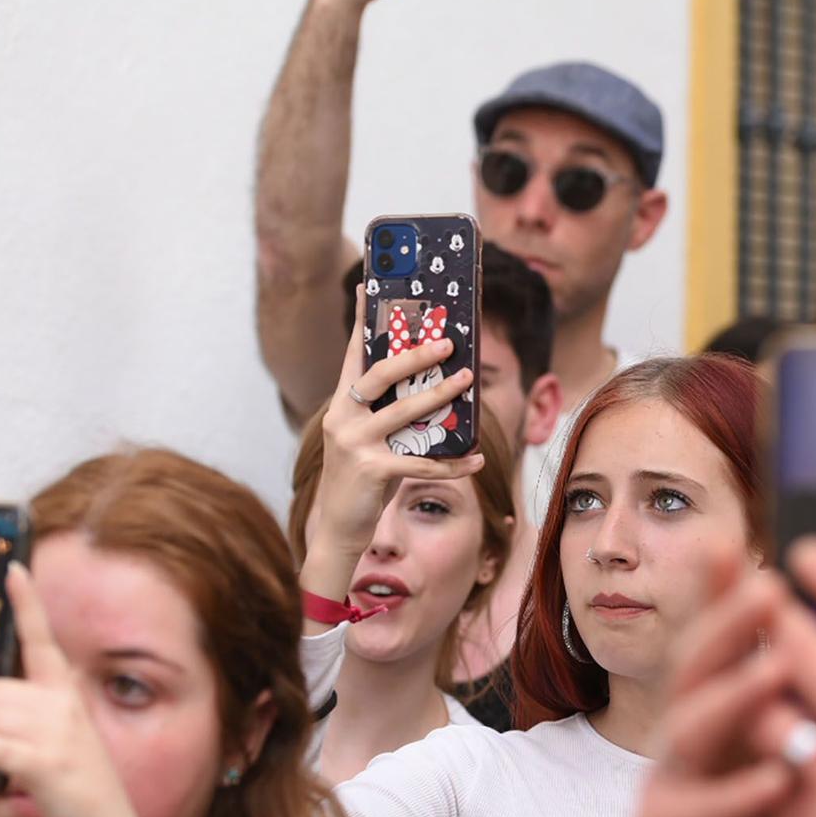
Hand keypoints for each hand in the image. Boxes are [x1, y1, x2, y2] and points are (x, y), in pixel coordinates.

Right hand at [314, 286, 485, 561]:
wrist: (338, 529)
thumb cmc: (362, 480)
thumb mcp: (369, 440)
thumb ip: (388, 416)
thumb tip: (431, 389)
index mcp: (341, 406)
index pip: (353, 356)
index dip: (360, 322)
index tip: (367, 287)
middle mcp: (342, 419)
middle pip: (380, 375)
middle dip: (415, 355)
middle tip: (448, 342)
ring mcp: (355, 444)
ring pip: (404, 412)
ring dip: (440, 395)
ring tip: (467, 381)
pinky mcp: (372, 471)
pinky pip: (421, 462)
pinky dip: (453, 463)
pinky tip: (477, 459)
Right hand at [636, 561, 808, 816]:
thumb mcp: (801, 768)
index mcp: (719, 714)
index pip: (723, 641)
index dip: (729, 592)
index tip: (752, 539)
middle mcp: (686, 738)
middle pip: (698, 666)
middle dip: (730, 623)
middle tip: (771, 586)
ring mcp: (667, 785)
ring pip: (690, 729)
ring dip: (735, 696)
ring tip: (776, 669)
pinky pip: (699, 809)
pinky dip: (738, 793)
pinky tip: (777, 778)